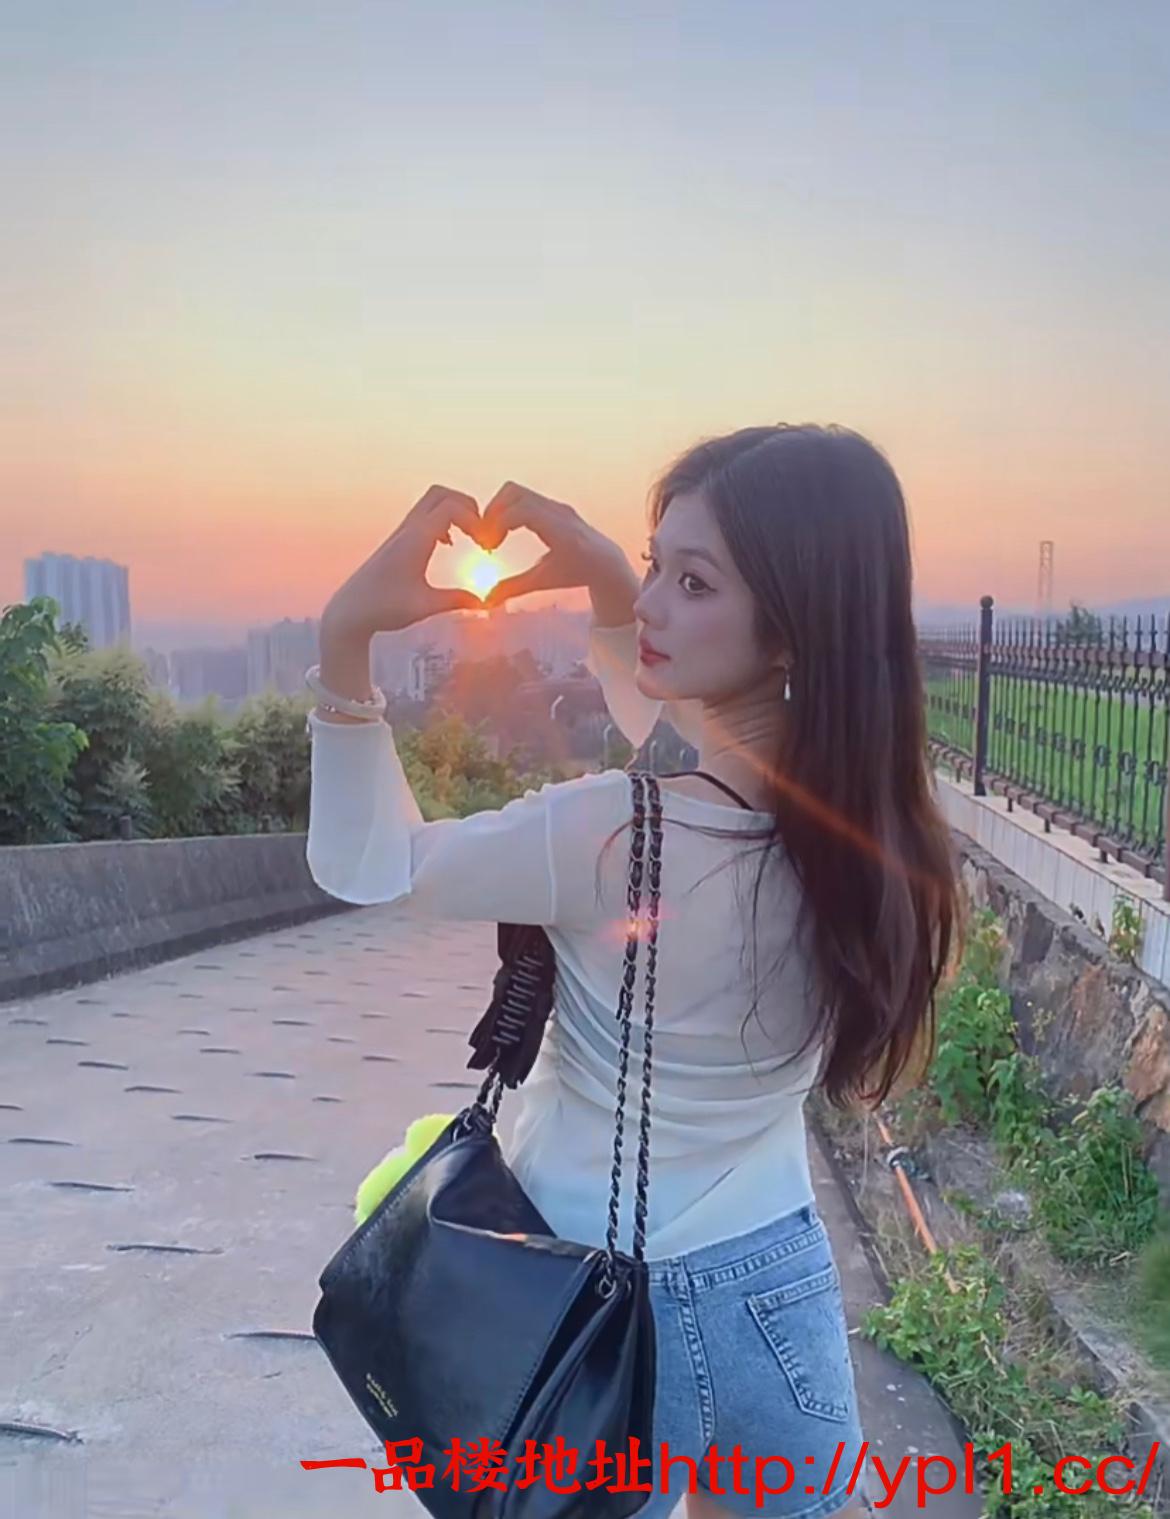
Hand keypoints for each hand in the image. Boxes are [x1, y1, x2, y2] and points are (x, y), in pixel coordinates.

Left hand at [322, 485, 485, 637]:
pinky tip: (449, 544)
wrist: (349, 612)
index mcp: (414, 540)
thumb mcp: (424, 606)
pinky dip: (444, 519)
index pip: (450, 508)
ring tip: (470, 537)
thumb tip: (486, 602)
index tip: (485, 546)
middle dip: (468, 506)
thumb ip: (457, 600)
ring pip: (432, 501)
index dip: (475, 520)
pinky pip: (425, 515)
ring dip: (456, 511)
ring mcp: (401, 533)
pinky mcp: (399, 540)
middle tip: (481, 533)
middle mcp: (406, 530)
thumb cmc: (383, 609)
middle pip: (441, 493)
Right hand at [477, 481, 618, 608]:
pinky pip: (521, 498)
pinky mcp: (550, 503)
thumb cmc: (576, 572)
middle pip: (513, 492)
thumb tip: (487, 600)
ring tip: (492, 536)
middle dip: (492, 512)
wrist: (604, 561)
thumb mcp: (544, 581)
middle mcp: (557, 510)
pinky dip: (507, 510)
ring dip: (497, 510)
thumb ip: (515, 587)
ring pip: (514, 491)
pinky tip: (503, 533)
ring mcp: (554, 503)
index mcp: (559, 529)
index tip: (489, 546)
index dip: (498, 523)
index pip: (521, 510)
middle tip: (485, 538)